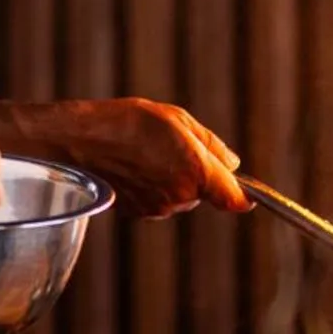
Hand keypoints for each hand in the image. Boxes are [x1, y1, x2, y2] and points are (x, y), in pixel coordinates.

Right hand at [66, 98, 248, 215]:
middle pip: (203, 193)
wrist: (82, 140)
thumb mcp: (179, 120)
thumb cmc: (129, 122)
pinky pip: (157, 201)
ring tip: (146, 152)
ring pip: (179, 197)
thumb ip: (211, 145)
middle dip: (196, 174)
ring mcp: (158, 209)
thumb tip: (233, 164)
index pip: (234, 199)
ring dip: (172, 178)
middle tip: (172, 146)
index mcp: (197, 172)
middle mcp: (180, 197)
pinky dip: (152, 186)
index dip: (245, 197)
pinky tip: (133, 165)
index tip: (249, 194)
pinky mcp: (139, 213)